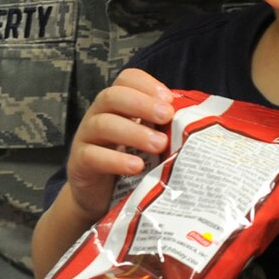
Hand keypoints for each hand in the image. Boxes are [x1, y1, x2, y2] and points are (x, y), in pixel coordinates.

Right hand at [63, 69, 173, 221]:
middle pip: (112, 96)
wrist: (99, 197)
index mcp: (117, 106)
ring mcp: (86, 138)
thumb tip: (198, 122)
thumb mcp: (147, 141)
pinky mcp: (79, 163)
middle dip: (142, 104)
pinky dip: (116, 159)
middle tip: (167, 116)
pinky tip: (136, 166)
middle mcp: (98, 115)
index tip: (169, 99)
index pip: (126, 80)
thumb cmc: (129, 164)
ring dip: (133, 132)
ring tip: (159, 144)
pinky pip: (93, 156)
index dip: (147, 84)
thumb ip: (162, 128)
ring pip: (103, 124)